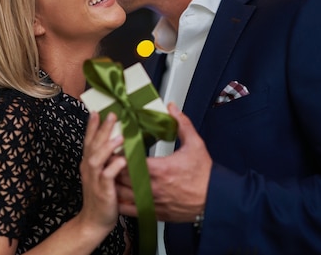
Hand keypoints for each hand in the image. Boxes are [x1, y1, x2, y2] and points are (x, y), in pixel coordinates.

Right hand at [78, 112, 126, 233]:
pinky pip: (107, 176)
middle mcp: (89, 168)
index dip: (91, 126)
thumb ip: (106, 159)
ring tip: (119, 136)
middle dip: (101, 129)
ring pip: (97, 158)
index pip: (88, 140)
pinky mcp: (102, 191)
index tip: (95, 111)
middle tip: (111, 115)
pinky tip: (122, 160)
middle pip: (93, 144)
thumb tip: (117, 143)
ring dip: (107, 146)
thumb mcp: (101, 175)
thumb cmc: (101, 198)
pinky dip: (114, 167)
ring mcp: (94, 179)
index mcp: (89, 163)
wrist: (94, 221)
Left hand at [116, 103, 210, 221]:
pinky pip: (131, 210)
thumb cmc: (205, 175)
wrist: (216, 200)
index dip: (118, 153)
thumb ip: (182, 124)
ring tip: (105, 174)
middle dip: (111, 166)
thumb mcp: (196, 145)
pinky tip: (115, 196)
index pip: (130, 160)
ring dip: (113, 184)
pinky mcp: (155, 213)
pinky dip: (121, 203)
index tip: (113, 146)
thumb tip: (172, 108)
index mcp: (160, 169)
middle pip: (122, 176)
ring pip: (123, 194)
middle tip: (104, 158)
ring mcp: (153, 202)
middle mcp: (153, 187)